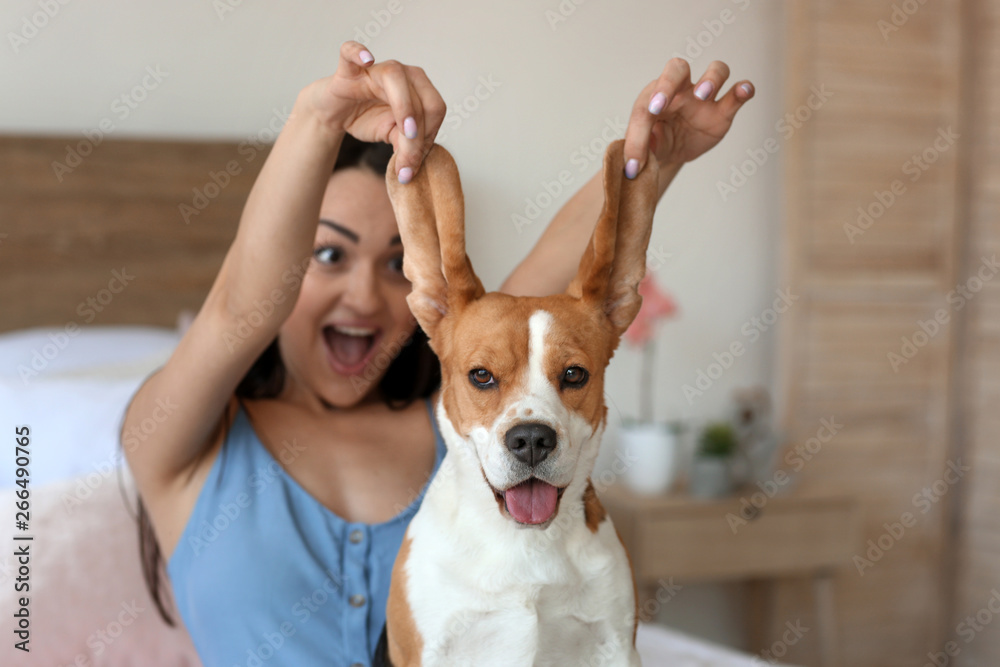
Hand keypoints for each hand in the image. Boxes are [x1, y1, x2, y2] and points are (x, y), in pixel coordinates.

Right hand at [298, 41, 445, 182]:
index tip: (413, 163)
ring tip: (404, 132)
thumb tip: (410, 169)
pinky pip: (351, 52)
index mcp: (418, 88)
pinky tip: (367, 60)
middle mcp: (403, 73)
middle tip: (406, 162)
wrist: (336, 113)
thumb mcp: (391, 136)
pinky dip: (359, 52)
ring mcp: (376, 68)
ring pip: (396, 78)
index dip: (430, 137)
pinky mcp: (348, 68)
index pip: (435, 109)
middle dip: (419, 135)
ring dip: (405, 107)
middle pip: (423, 98)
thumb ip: (405, 147)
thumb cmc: (367, 118)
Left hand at [622, 59, 753, 178]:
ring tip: (703, 95)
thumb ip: (639, 150)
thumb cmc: (656, 142)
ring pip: (715, 70)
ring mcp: (705, 98)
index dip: (645, 114)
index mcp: (654, 96)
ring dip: (711, 79)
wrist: (674, 150)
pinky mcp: (723, 111)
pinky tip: (744, 90)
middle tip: (662, 103)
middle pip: (677, 68)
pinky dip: (743, 90)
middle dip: (670, 82)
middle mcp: (680, 90)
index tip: (648, 123)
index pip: (646, 104)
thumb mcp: (646, 148)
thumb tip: (634, 162)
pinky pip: (737, 94)